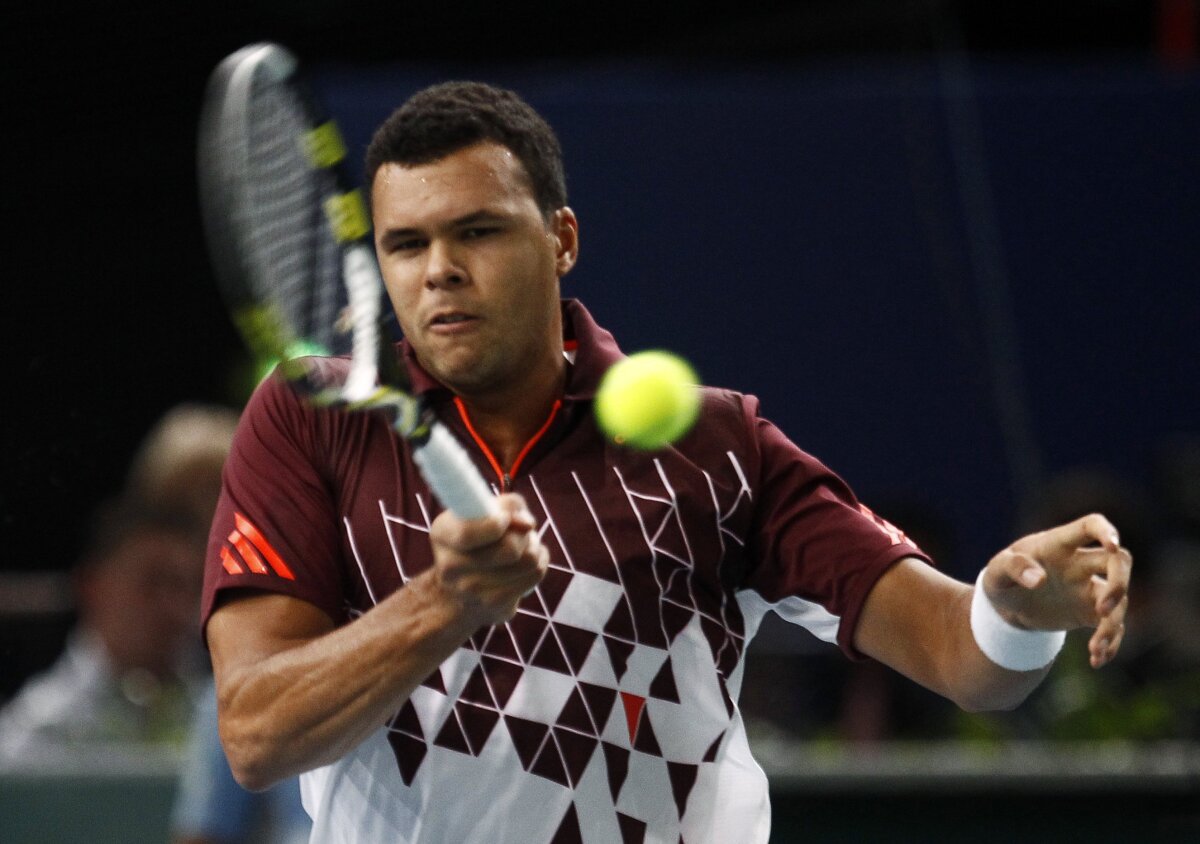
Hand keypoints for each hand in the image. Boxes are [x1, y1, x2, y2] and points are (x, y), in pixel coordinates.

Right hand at [429, 493, 548, 625]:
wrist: (465, 586)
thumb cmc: (481, 536)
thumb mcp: (485, 510)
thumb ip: (508, 505)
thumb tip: (527, 524)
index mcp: (442, 534)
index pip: (467, 534)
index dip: (495, 525)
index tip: (505, 520)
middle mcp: (450, 567)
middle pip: (509, 550)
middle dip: (524, 535)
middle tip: (521, 533)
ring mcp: (471, 592)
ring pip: (529, 562)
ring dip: (534, 548)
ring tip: (525, 546)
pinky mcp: (494, 606)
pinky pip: (534, 576)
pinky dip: (540, 563)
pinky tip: (528, 563)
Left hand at [982, 513, 1131, 667]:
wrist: (1004, 606)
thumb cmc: (1001, 578)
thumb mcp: (996, 572)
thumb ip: (1014, 568)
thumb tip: (1038, 579)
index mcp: (1058, 544)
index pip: (1090, 525)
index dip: (1106, 531)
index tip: (1113, 545)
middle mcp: (1080, 563)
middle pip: (1119, 562)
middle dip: (1120, 583)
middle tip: (1102, 609)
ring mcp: (1089, 587)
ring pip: (1120, 598)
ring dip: (1113, 624)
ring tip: (1096, 649)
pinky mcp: (1091, 612)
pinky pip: (1113, 624)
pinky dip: (1111, 643)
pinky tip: (1097, 659)